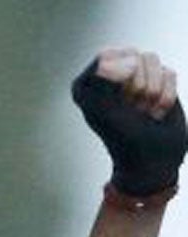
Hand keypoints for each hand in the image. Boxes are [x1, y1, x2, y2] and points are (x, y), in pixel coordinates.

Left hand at [73, 48, 184, 197]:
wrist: (151, 161)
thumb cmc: (123, 140)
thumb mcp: (104, 111)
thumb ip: (104, 80)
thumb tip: (130, 59)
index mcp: (89, 83)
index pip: (106, 57)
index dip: (116, 79)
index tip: (115, 103)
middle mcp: (112, 75)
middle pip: (132, 55)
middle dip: (137, 85)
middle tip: (131, 110)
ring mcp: (137, 76)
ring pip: (151, 59)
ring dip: (152, 91)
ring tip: (144, 111)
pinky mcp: (159, 80)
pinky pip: (169, 72)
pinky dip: (166, 95)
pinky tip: (157, 112)